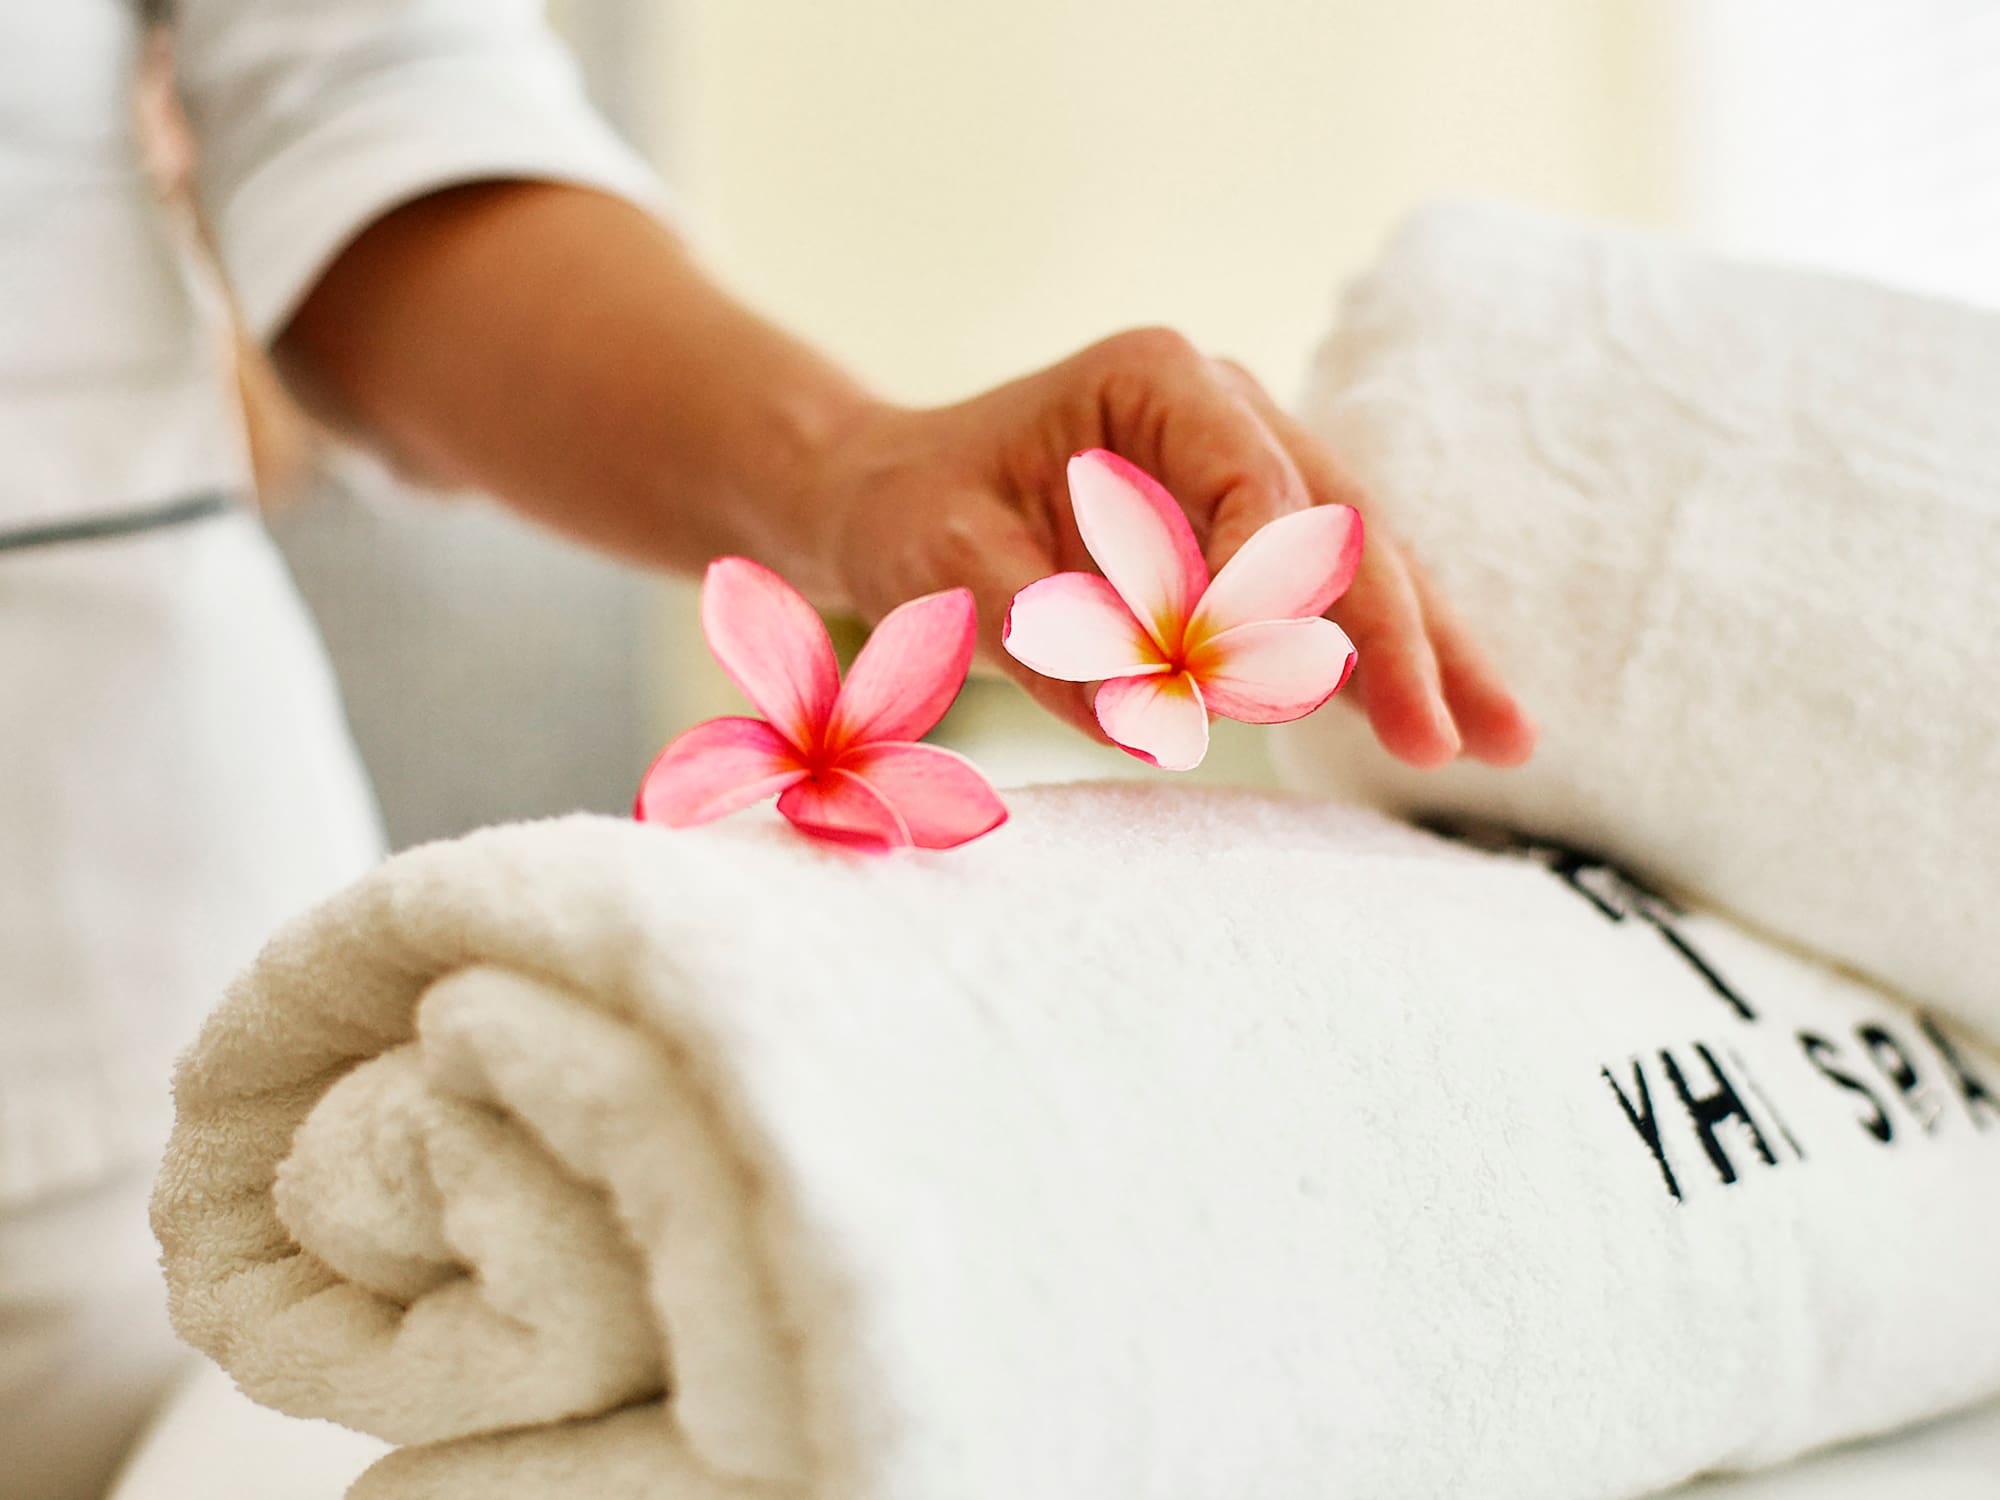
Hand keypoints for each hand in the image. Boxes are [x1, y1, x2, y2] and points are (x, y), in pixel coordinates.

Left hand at [816, 327, 1536, 768]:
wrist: (896, 496)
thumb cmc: (914, 513)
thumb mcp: (949, 561)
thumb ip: (1044, 628)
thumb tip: (1149, 716)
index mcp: (1158, 380)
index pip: (1258, 480)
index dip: (1282, 589)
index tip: (1286, 684)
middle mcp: (1226, 408)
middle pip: (1340, 523)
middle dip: (1393, 636)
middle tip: (1439, 738)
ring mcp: (1254, 463)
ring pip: (1362, 559)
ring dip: (1425, 652)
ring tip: (1502, 740)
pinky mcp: (1253, 530)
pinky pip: (1331, 594)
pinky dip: (1383, 657)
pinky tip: (1447, 714)